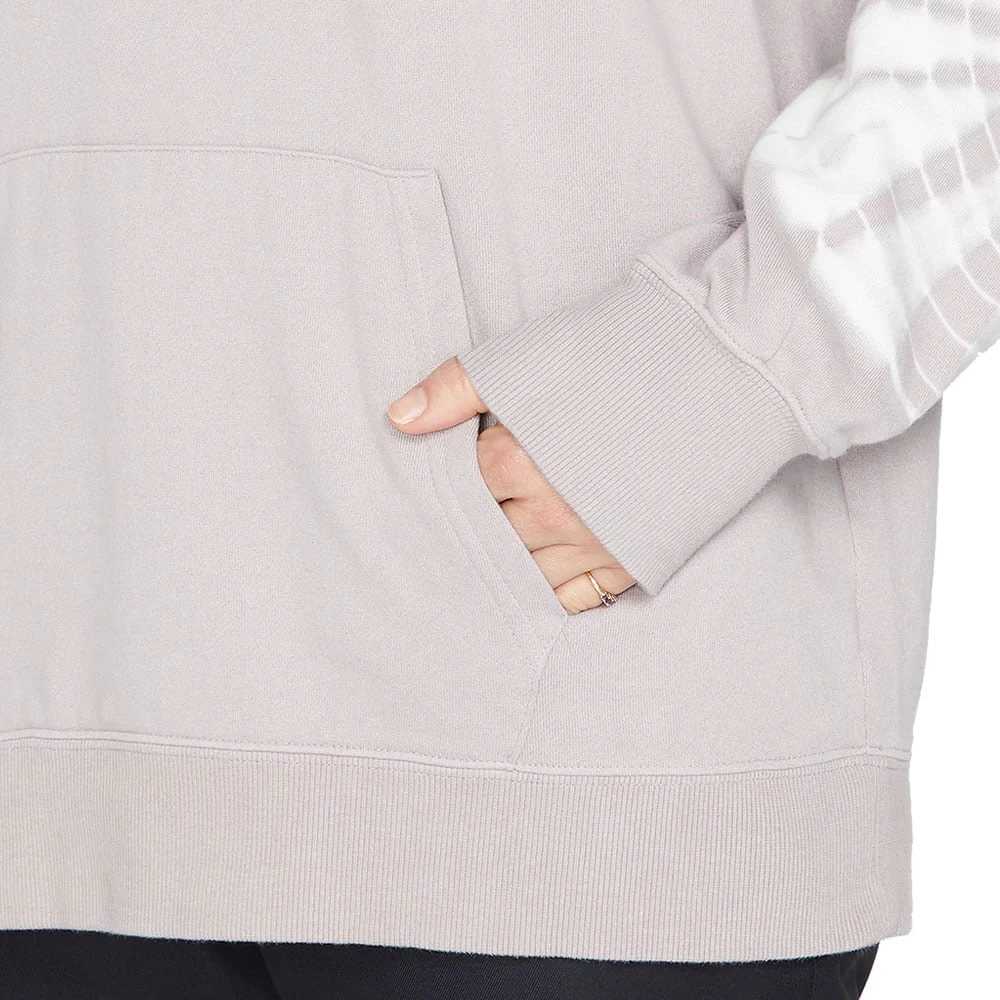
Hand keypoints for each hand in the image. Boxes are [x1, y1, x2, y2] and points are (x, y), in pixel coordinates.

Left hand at [387, 357, 634, 613]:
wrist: (727, 366)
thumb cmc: (629, 350)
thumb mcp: (531, 357)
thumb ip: (456, 389)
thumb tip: (396, 419)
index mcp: (519, 462)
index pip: (459, 492)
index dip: (449, 487)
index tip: (447, 484)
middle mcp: (551, 513)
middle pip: (486, 539)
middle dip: (471, 530)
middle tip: (460, 528)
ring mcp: (594, 543)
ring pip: (522, 575)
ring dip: (504, 565)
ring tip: (489, 558)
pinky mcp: (633, 559)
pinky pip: (574, 599)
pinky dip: (549, 594)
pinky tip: (534, 581)